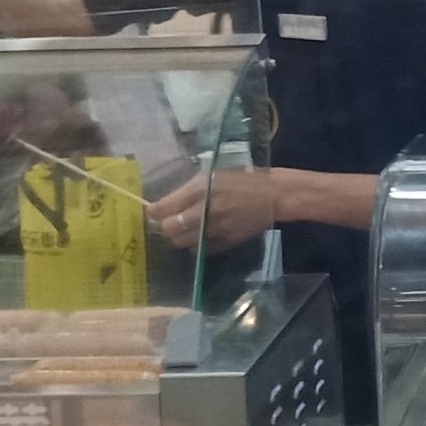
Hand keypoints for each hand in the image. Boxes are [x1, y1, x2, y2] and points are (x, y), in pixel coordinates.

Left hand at [149, 167, 283, 251]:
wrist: (273, 195)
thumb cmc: (242, 179)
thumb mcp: (212, 175)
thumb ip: (189, 189)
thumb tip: (166, 203)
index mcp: (199, 190)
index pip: (164, 207)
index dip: (154, 211)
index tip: (153, 211)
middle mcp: (203, 211)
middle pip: (169, 228)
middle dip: (166, 225)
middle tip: (170, 221)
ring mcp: (214, 230)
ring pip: (181, 242)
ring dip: (179, 236)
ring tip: (184, 230)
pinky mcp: (224, 242)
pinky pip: (199, 250)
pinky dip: (195, 245)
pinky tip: (200, 237)